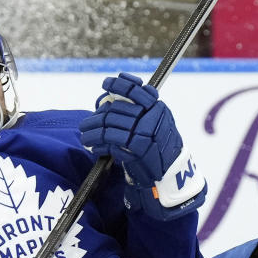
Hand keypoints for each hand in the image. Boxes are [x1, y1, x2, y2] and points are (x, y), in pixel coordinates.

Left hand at [79, 73, 205, 220]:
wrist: (172, 174)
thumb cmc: (162, 150)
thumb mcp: (159, 125)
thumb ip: (143, 111)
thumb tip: (111, 101)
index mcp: (157, 108)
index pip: (135, 90)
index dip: (118, 85)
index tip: (106, 84)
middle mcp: (151, 117)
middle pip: (115, 110)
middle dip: (96, 118)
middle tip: (85, 124)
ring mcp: (144, 132)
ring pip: (109, 126)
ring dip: (92, 132)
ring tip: (85, 136)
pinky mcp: (136, 149)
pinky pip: (110, 143)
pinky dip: (98, 145)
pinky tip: (94, 148)